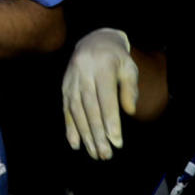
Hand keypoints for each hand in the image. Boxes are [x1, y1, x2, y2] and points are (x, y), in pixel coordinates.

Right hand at [62, 28, 138, 159]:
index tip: (117, 142)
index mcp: (102, 67)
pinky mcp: (64, 87)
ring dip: (85, 135)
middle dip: (98, 134)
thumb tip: (129, 111)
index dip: (111, 121)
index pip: (106, 99)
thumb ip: (130, 88)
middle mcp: (83, 74)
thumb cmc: (116, 58)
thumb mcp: (129, 67)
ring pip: (76, 111)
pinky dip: (70, 128)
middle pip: (90, 109)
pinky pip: (66, 110)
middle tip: (106, 154)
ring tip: (94, 153)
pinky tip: (75, 144)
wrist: (93, 40)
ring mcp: (71, 81)